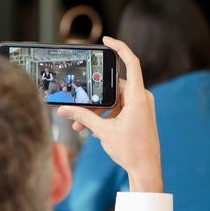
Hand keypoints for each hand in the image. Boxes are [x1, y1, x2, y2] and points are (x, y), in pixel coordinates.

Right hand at [57, 36, 162, 192]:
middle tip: (77, 104)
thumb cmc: (131, 151)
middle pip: (114, 86)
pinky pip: (119, 108)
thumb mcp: (103, 131)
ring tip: (80, 123)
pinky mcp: (138, 114)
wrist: (146, 170)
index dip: (120, 48)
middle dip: (94, 97)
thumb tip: (63, 109)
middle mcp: (142, 98)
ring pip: (114, 99)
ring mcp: (141, 106)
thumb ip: (82, 117)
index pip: (132, 63)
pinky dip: (106, 115)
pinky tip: (91, 127)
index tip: (106, 40)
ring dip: (98, 109)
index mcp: (138, 97)